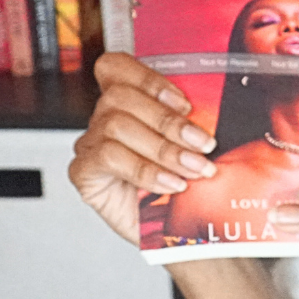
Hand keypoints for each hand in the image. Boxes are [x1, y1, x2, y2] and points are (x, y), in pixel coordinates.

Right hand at [67, 52, 218, 244]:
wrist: (173, 230)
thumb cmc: (181, 186)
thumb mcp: (192, 147)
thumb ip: (193, 122)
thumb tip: (215, 111)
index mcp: (128, 103)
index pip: (116, 68)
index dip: (147, 78)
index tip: (185, 103)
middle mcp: (104, 119)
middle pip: (120, 97)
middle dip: (169, 121)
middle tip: (204, 144)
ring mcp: (90, 144)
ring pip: (116, 126)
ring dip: (164, 148)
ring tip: (194, 169)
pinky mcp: (84, 172)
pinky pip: (109, 158)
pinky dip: (146, 170)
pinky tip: (171, 184)